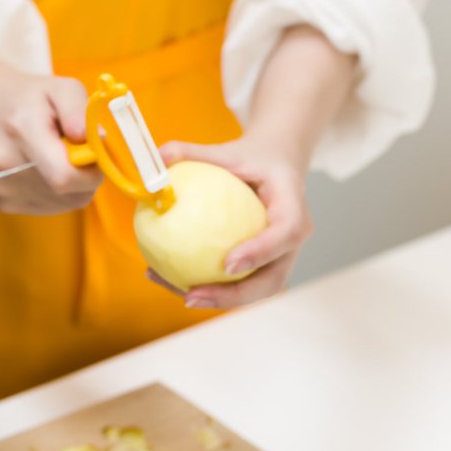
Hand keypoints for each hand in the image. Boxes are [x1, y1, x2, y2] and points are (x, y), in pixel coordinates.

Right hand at [0, 37, 101, 214]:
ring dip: (73, 186)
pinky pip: (49, 208)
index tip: (93, 156)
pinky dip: (58, 194)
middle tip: (77, 152)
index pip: (64, 177)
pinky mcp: (4, 202)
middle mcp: (8, 165)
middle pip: (67, 194)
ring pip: (63, 204)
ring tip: (57, 158)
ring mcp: (3, 187)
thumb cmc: (29, 98)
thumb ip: (81, 112)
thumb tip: (97, 141)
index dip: (89, 174)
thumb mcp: (62, 88)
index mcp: (23, 131)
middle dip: (84, 177)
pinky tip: (45, 170)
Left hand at [150, 138, 312, 308]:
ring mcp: (279, 258)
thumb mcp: (228, 151)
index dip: (261, 252)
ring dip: (219, 300)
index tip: (227, 264)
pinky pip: (239, 284)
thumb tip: (157, 157)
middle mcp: (291, 240)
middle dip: (235, 295)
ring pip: (255, 290)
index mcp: (293, 207)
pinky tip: (169, 278)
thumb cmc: (252, 159)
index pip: (286, 233)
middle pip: (273, 278)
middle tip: (194, 295)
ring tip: (180, 295)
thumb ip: (194, 152)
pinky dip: (209, 287)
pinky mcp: (263, 266)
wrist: (274, 166)